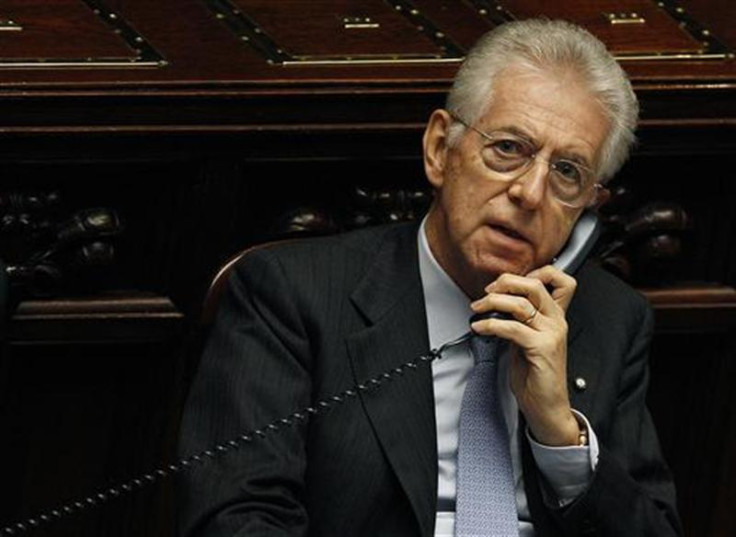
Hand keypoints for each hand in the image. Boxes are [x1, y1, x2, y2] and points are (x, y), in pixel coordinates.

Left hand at [470, 265, 578, 445]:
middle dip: (506, 282)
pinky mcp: (542, 348)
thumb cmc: (536, 376)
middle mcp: (557, 321)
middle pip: (535, 285)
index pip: (561, 280)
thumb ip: (519, 320)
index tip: (510, 281)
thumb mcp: (526, 340)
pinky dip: (491, 325)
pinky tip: (480, 328)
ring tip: (478, 309)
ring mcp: (551, 334)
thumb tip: (496, 304)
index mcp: (555, 316)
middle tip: (487, 292)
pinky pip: (512, 327)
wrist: (547, 406)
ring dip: (492, 303)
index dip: (538, 271)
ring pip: (521, 303)